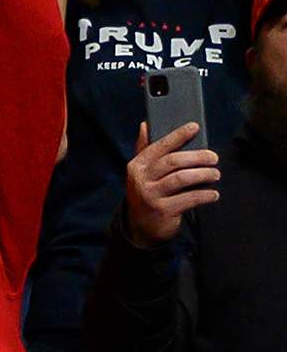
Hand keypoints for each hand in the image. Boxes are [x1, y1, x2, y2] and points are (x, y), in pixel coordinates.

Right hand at [121, 118, 224, 248]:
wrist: (140, 226)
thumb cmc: (147, 192)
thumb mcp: (142, 172)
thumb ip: (145, 149)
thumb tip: (145, 124)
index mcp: (137, 166)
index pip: (159, 146)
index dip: (178, 135)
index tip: (195, 126)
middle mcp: (141, 179)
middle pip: (173, 162)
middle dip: (197, 157)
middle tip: (214, 157)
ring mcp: (151, 195)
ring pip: (182, 179)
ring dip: (203, 175)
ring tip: (216, 174)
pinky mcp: (163, 210)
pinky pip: (189, 199)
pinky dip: (204, 195)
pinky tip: (213, 194)